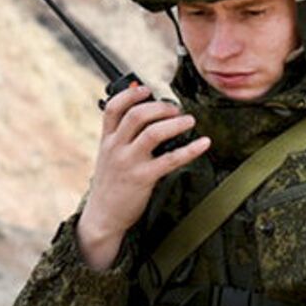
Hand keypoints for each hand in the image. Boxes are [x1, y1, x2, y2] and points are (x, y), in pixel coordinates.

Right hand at [76, 85, 210, 269]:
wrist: (103, 216)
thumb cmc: (110, 185)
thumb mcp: (108, 157)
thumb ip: (121, 137)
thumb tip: (145, 116)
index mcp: (106, 140)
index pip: (112, 108)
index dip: (130, 94)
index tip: (146, 89)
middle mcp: (115, 148)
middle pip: (136, 115)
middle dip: (160, 107)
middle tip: (175, 110)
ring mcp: (128, 162)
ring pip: (153, 133)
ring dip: (175, 123)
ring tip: (189, 121)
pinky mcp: (142, 178)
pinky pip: (170, 159)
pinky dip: (190, 149)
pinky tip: (203, 143)